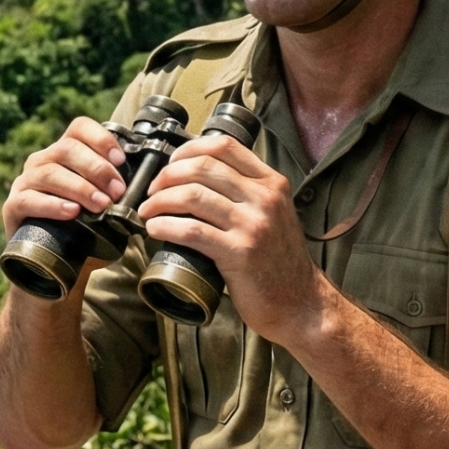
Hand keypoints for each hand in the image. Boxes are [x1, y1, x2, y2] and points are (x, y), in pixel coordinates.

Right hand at [0, 117, 128, 289]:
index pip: (79, 128)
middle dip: (97, 169)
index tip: (121, 160)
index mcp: (65, 154)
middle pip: (67, 149)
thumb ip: (119, 192)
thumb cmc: (85, 234)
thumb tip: (148, 188)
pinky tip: (72, 213)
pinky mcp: (12, 207)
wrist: (55, 270)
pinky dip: (52, 204)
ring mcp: (24, 183)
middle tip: (118, 192)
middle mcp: (42, 162)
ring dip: (80, 187)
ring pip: (50, 172)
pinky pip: (29, 199)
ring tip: (101, 205)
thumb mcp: (105, 208)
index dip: (101, 139)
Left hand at [139, 136, 326, 345]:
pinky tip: (155, 229)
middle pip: (203, 167)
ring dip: (160, 201)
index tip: (171, 163)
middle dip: (167, 175)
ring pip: (193, 196)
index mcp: (272, 183)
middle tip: (153, 191)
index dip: (189, 150)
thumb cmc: (280, 261)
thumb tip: (196, 179)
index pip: (224, 146)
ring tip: (148, 211)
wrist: (300, 302)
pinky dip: (165, 227)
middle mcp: (264, 198)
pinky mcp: (240, 253)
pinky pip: (192, 231)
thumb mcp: (274, 214)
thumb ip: (246, 193)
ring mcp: (253, 225)